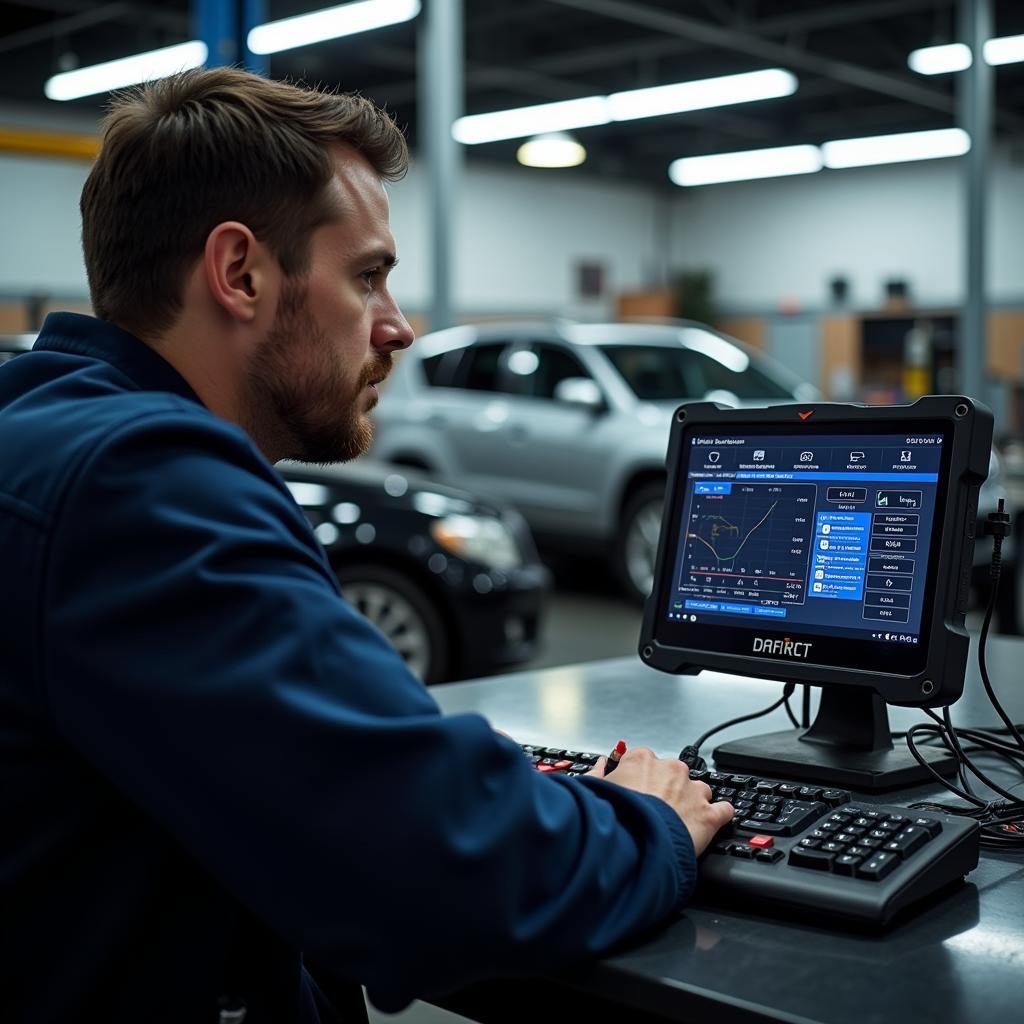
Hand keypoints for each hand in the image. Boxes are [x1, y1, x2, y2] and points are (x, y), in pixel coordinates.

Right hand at [591, 747, 733, 854]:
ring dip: (693, 802)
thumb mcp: (595, 789)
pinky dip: (721, 814)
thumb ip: (599, 772)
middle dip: (669, 789)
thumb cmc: (612, 816)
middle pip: (675, 774)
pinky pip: (724, 809)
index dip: (642, 778)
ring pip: (700, 790)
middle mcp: (671, 769)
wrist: (632, 843)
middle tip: (657, 810)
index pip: (645, 761)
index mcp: (642, 760)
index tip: (640, 790)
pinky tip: (713, 821)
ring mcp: (692, 791)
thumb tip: (600, 763)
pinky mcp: (709, 815)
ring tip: (681, 821)